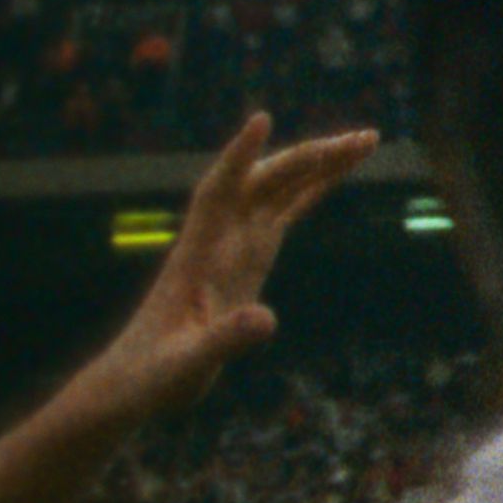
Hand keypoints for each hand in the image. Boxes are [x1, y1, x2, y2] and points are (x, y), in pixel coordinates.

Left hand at [91, 112, 376, 421]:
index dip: (238, 158)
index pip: (217, 193)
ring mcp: (234, 247)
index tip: (261, 120)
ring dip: (319, 163)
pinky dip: (312, 190)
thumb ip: (225, 341)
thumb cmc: (152, 375)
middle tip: (361, 140)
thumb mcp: (187, 366)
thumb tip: (267, 321)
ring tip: (366, 141)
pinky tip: (337, 174)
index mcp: (197, 256)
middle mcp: (217, 240)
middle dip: (308, 155)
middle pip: (263, 182)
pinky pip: (284, 212)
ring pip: (279, 190)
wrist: (136, 381)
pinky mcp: (248, 259)